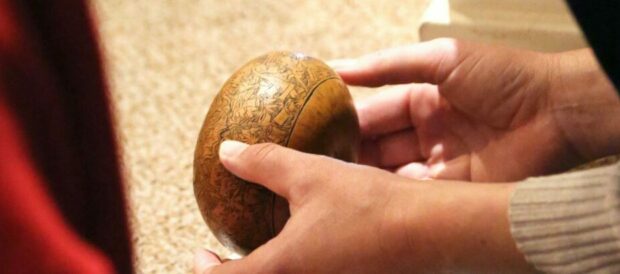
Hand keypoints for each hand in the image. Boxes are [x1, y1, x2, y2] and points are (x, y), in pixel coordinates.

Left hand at [194, 141, 533, 272]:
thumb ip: (264, 163)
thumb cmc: (371, 204)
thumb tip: (228, 151)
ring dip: (271, 268)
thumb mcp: (312, 175)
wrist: (433, 231)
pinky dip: (299, 266)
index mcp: (283, 269)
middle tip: (230, 255)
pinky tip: (313, 247)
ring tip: (271, 248)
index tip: (199, 253)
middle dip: (237, 273)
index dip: (204, 269)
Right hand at [331, 39, 619, 181]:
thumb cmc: (502, 76)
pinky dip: (391, 195)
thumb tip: (338, 67)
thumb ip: (388, 65)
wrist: (556, 111)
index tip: (313, 131)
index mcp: (422, 100)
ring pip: (390, 173)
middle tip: (315, 164)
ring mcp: (438, 162)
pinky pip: (413, 193)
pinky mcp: (452, 189)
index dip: (345, 123)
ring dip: (365, 179)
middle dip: (349, 156)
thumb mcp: (439, 59)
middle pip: (377, 147)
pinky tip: (366, 197)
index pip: (373, 114)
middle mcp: (426, 133)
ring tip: (332, 183)